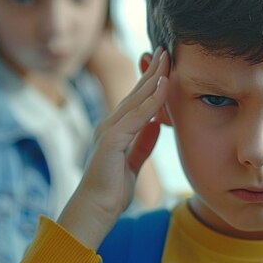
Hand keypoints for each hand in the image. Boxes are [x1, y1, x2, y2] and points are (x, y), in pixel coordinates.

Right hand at [58, 48, 169, 248]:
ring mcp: (109, 131)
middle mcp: (110, 125)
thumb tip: (156, 124)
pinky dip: (152, 101)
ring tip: (168, 59)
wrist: (94, 212)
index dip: (151, 81)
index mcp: (116, 130)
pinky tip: (164, 86)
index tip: (165, 64)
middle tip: (167, 50)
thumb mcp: (133, 162)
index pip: (137, 100)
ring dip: (153, 78)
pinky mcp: (111, 140)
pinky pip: (137, 117)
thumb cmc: (111, 191)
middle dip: (152, 71)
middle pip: (136, 92)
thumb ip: (143, 143)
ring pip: (136, 99)